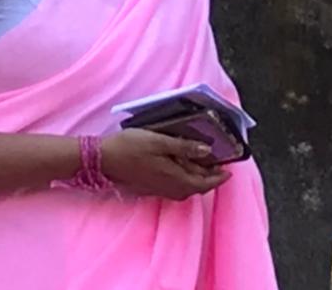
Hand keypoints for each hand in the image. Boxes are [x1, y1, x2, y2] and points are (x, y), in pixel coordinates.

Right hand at [101, 130, 230, 200]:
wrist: (101, 160)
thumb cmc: (130, 146)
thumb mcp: (159, 141)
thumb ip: (184, 147)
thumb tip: (208, 151)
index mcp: (174, 177)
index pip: (203, 182)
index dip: (218, 177)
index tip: (230, 171)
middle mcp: (168, 188)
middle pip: (195, 187)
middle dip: (209, 178)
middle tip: (220, 166)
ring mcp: (158, 190)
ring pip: (185, 189)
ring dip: (197, 180)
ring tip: (204, 167)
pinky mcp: (150, 188)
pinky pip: (174, 188)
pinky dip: (184, 180)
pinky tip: (182, 170)